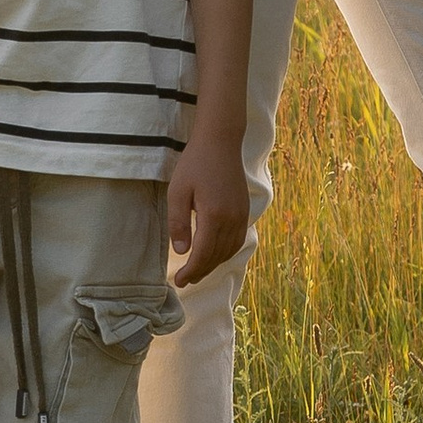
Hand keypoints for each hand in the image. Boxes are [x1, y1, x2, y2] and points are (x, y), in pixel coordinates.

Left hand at [166, 124, 248, 288]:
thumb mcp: (178, 191)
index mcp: (213, 215)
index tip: (178, 281)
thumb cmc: (195, 163)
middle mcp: (231, 219)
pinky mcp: (244, 210)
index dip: (191, 271)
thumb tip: (182, 252)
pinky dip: (226, 252)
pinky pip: (238, 240)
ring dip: (214, 264)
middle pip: (217, 256)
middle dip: (200, 271)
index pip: (203, 255)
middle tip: (185, 280)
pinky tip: (215, 254)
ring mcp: (241, 215)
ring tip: (198, 270)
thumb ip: (178, 223)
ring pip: (229, 250)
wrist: (221, 141)